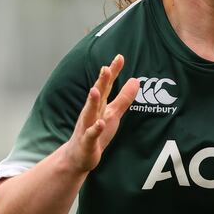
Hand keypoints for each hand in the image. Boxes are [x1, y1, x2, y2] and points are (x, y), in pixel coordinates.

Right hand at [63, 54, 138, 172]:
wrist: (77, 156)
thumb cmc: (96, 132)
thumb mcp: (113, 113)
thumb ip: (124, 98)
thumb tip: (136, 80)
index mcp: (99, 105)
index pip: (107, 86)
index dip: (113, 72)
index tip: (120, 57)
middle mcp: (92, 113)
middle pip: (97, 95)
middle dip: (101, 81)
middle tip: (106, 67)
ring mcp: (87, 127)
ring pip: (90, 113)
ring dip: (92, 101)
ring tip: (95, 89)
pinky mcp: (87, 142)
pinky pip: (91, 135)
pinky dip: (95, 129)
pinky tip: (100, 124)